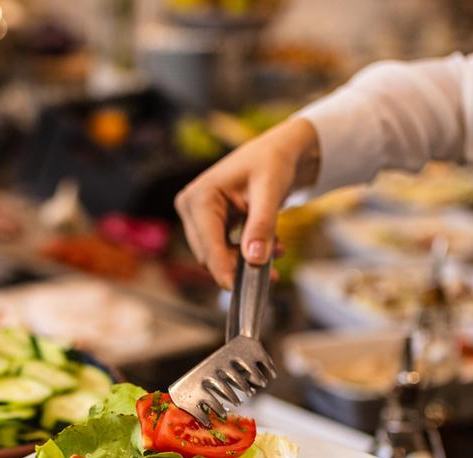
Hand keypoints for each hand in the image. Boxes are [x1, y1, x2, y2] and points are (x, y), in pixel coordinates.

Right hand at [174, 117, 319, 288]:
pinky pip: (223, 249)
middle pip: (209, 255)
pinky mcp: (208, 222)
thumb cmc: (273, 161)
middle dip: (240, 266)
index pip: (208, 246)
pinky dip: (245, 253)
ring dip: (245, 260)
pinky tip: (270, 246)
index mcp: (199, 197)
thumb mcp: (270, 192)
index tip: (242, 291)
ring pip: (216, 256)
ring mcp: (198, 215)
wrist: (281, 151)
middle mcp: (191, 206)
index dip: (224, 270)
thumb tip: (254, 260)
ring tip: (278, 250)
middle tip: (274, 271)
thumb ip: (261, 226)